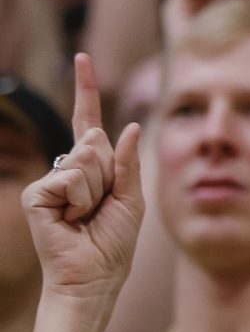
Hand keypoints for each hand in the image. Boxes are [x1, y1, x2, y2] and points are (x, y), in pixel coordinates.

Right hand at [23, 54, 143, 311]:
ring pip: (86, 159)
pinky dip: (80, 200)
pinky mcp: (35, 194)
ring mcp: (49, 180)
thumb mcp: (131, 197)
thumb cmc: (114, 242)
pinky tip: (72, 219)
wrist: (94, 275)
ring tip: (87, 215)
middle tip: (101, 205)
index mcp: (92, 166)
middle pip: (96, 140)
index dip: (85, 89)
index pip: (87, 120)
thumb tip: (130, 125)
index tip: (82, 56)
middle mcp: (68, 168)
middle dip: (109, 173)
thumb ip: (127, 162)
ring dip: (97, 190)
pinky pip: (71, 178)